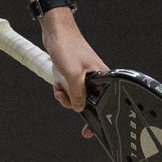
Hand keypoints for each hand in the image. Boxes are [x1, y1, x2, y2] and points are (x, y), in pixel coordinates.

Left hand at [38, 8, 106, 133]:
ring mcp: (84, 75)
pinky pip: (69, 88)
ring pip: (76, 95)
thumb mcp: (73, 75)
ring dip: (65, 95)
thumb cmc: (68, 46)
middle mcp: (95, 77)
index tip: (89, 131)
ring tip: (59, 86)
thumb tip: (78, 107)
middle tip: (65, 97)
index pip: (105, 102)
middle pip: (87, 101)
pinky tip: (57, 82)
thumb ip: (77, 94)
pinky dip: (62, 88)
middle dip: (73, 102)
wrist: (56, 31)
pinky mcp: (74, 73)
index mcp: (102, 77)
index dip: (98, 117)